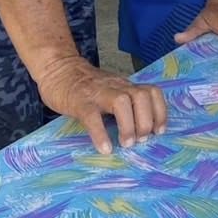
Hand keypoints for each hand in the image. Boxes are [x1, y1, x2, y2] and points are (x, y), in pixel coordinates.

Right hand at [34, 55, 166, 153]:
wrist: (57, 69)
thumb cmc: (84, 86)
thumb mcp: (110, 90)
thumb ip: (124, 104)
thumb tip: (139, 131)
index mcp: (124, 86)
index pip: (151, 92)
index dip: (160, 112)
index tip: (159, 131)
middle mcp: (115, 87)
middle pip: (141, 96)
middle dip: (146, 121)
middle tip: (141, 140)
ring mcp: (97, 93)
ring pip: (122, 102)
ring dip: (129, 126)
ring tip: (126, 144)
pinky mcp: (79, 102)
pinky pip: (92, 116)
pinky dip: (101, 134)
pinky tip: (105, 148)